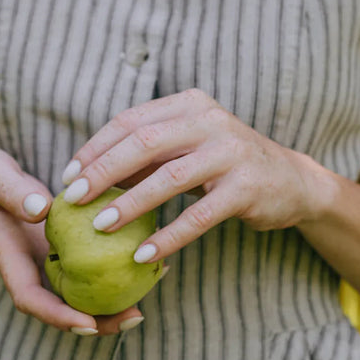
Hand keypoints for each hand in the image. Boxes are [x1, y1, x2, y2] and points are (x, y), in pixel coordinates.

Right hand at [0, 145, 142, 334]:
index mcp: (10, 257)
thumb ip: (12, 191)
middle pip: (62, 306)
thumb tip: (41, 210)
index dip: (57, 315)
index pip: (30, 297)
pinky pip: (88, 268)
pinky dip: (115, 272)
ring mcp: (48, 260)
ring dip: (110, 304)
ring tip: (145, 304)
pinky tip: (147, 265)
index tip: (87, 324)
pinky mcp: (64, 248)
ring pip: (79, 292)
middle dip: (97, 322)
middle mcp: (32, 266)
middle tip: (134, 318)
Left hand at [60, 88, 323, 262]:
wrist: (291, 180)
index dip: (95, 148)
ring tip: (100, 227)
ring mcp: (231, 153)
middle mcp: (210, 121)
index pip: (130, 121)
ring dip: (131, 203)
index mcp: (188, 104)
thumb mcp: (186, 147)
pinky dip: (169, 236)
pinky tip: (144, 254)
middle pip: (144, 142)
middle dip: (103, 172)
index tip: (68, 176)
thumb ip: (146, 154)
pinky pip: (199, 215)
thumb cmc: (223, 164)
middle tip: (75, 199)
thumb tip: (88, 174)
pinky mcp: (247, 187)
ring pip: (170, 177)